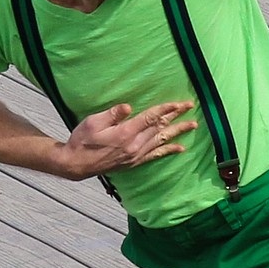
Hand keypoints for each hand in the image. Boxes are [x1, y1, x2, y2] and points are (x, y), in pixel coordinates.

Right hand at [58, 99, 195, 178]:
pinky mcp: (134, 162)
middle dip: (176, 116)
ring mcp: (135, 155)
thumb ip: (112, 114)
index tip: (178, 103)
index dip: (165, 109)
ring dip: (178, 132)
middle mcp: (134, 146)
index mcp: (125, 133)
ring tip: (192, 125)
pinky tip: (180, 148)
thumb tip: (128, 107)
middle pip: (159, 128)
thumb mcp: (92, 122)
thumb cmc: (82, 140)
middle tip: (190, 107)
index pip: (150, 118)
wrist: (76, 164)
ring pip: (161, 141)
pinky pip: (155, 156)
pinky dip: (168, 151)